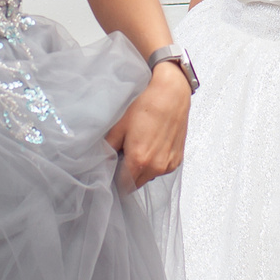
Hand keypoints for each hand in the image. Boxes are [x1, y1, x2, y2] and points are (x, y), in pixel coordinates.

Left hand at [105, 65, 191, 188]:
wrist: (171, 94)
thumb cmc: (146, 106)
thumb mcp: (119, 126)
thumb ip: (108, 148)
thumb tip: (102, 160)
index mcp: (139, 161)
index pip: (123, 186)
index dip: (115, 180)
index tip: (113, 171)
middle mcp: (156, 167)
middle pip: (136, 184)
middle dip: (128, 176)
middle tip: (124, 157)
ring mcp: (168, 165)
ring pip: (149, 177)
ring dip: (142, 170)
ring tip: (140, 147)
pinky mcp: (177, 160)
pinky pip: (161, 169)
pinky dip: (155, 163)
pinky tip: (152, 145)